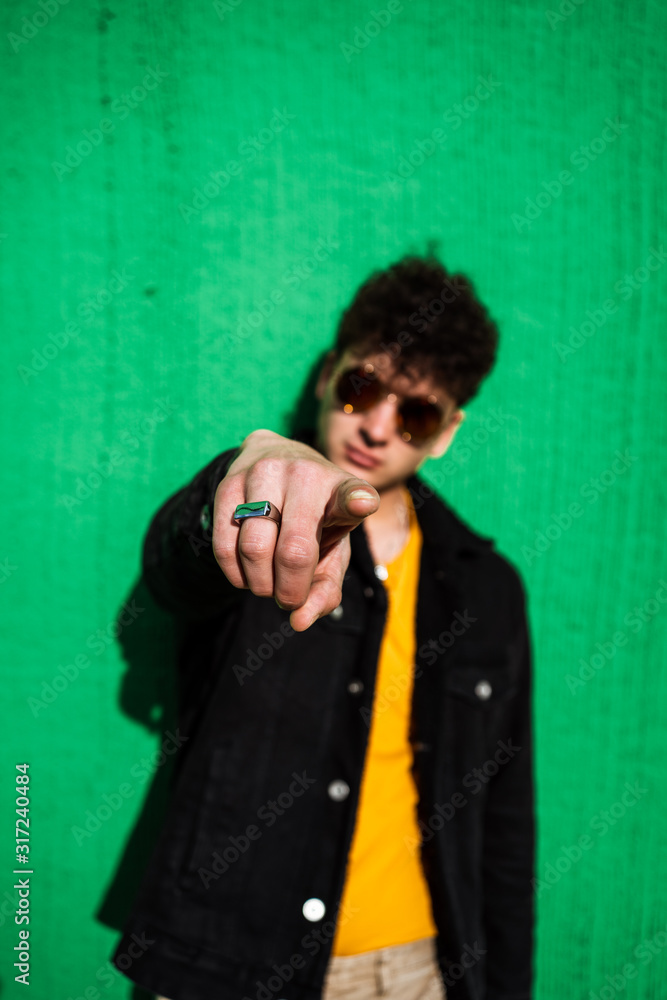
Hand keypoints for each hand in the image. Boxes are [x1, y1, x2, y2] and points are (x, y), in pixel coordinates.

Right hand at [212, 429, 379, 630]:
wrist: (276, 459)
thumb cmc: (313, 516)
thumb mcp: (332, 548)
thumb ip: (325, 588)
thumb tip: (299, 620)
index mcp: (339, 488)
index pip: (349, 494)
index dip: (356, 501)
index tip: (360, 504)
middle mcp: (303, 474)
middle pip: (293, 550)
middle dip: (290, 591)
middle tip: (290, 599)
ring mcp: (263, 474)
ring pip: (254, 549)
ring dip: (261, 585)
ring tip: (269, 585)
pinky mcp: (229, 483)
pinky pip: (225, 544)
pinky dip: (236, 574)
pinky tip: (247, 575)